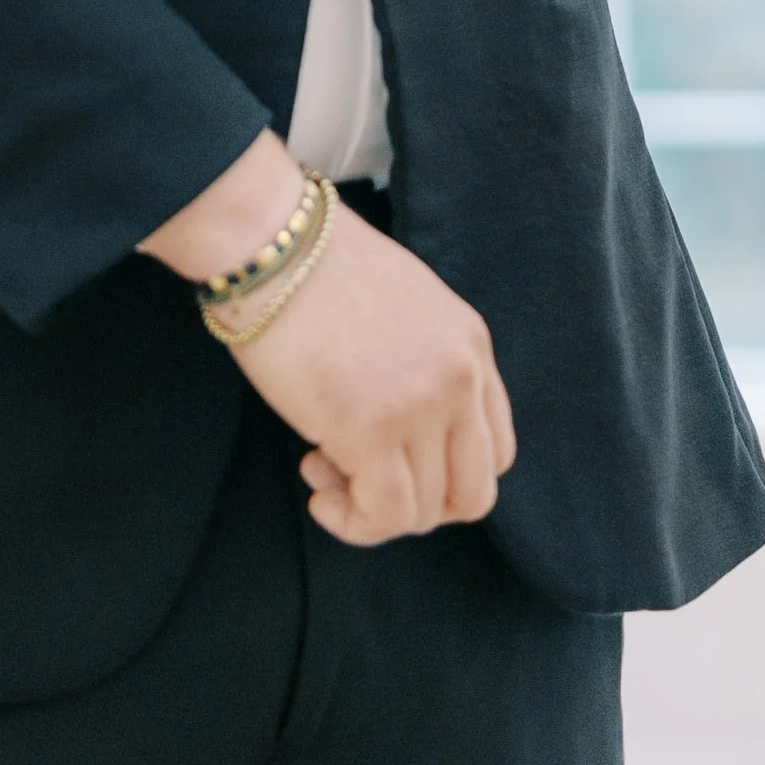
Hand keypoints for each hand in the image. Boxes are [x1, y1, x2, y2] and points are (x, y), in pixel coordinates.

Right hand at [235, 201, 515, 544]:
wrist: (269, 242)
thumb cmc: (314, 266)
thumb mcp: (402, 305)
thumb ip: (422, 362)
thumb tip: (399, 429)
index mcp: (471, 345)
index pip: (495, 450)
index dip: (442, 473)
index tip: (393, 461)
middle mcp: (460, 379)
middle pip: (471, 493)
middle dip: (416, 505)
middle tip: (361, 481)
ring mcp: (420, 407)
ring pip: (424, 512)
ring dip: (372, 511)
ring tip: (322, 473)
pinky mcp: (370, 430)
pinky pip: (382, 516)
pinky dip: (351, 521)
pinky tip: (317, 492)